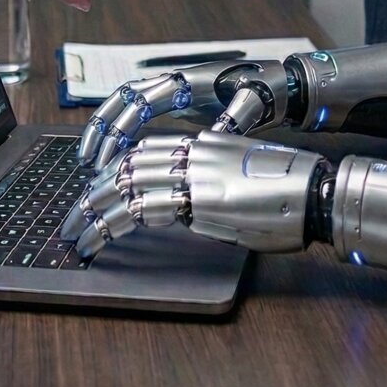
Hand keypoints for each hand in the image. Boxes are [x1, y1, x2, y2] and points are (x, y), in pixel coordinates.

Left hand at [60, 130, 320, 258]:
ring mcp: (193, 173)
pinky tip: (95, 241)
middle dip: (92, 194)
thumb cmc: (289, 196)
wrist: (314, 194)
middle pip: (126, 166)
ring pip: (124, 185)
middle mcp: (192, 152)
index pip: (143, 153)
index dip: (112, 174)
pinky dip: (108, 226)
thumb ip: (208, 190)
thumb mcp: (241, 185)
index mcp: (203, 145)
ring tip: (74, 234)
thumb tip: (188, 210)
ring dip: (91, 212)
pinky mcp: (195, 198)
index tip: (95, 197)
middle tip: (72, 219)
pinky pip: (137, 208)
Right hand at [76, 56, 292, 169]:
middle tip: (87, 161)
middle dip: (101, 129)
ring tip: (92, 159)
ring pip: (127, 104)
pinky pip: (141, 112)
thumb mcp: (251, 104)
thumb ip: (232, 121)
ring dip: (107, 128)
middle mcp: (174, 82)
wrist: (279, 82)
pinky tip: (119, 155)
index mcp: (186, 81)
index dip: (118, 128)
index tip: (106, 156)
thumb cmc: (266, 89)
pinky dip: (125, 129)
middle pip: (123, 99)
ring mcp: (174, 90)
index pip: (138, 100)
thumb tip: (211, 143)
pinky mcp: (179, 101)